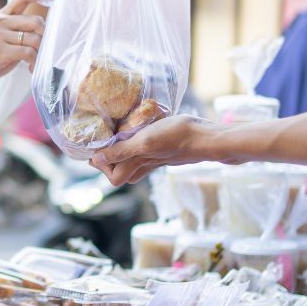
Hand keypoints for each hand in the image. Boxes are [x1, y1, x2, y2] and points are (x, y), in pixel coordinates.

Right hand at [0, 0, 43, 92]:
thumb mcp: (0, 38)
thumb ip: (17, 32)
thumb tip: (42, 33)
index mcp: (1, 16)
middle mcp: (0, 22)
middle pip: (35, 22)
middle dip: (44, 38)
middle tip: (42, 50)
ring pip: (34, 39)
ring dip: (39, 53)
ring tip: (35, 62)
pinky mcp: (0, 50)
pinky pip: (28, 52)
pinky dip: (34, 62)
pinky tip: (30, 68)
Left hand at [87, 115, 221, 184]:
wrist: (210, 137)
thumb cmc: (178, 138)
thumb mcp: (145, 141)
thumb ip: (122, 151)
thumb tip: (96, 159)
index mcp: (139, 163)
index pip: (114, 178)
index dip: (102, 165)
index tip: (98, 146)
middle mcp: (147, 164)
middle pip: (122, 171)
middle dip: (110, 158)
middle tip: (106, 138)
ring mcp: (158, 158)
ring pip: (134, 161)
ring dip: (123, 149)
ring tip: (119, 132)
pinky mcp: (167, 148)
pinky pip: (147, 151)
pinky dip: (138, 142)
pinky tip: (139, 127)